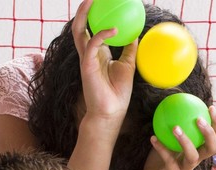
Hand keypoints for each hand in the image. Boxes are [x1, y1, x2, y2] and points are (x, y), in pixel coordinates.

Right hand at [72, 0, 137, 125]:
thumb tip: (137, 33)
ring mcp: (86, 59)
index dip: (96, 16)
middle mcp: (89, 53)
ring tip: (91, 0)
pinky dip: (102, 35)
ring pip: (79, 31)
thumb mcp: (128, 66)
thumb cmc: (118, 93)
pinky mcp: (87, 65)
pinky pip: (92, 45)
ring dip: (83, 14)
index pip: (93, 29)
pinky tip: (115, 29)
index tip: (105, 2)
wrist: (110, 113)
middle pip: (81, 26)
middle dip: (84, 10)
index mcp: (98, 53)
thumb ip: (130, 49)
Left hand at [140, 107, 215, 169]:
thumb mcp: (168, 140)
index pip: (214, 137)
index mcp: (198, 151)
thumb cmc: (160, 159)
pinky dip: (160, 147)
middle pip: (211, 148)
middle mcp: (196, 161)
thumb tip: (172, 103)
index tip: (211, 107)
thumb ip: (173, 127)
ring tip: (176, 128)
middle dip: (209, 133)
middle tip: (199, 119)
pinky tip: (153, 137)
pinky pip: (168, 159)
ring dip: (185, 141)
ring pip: (192, 156)